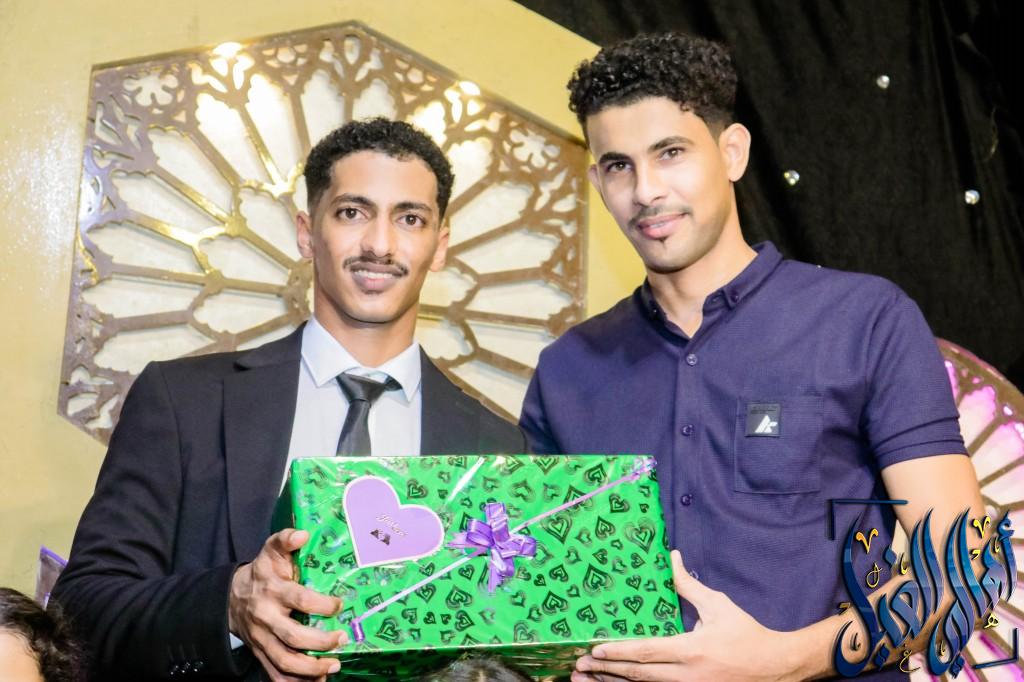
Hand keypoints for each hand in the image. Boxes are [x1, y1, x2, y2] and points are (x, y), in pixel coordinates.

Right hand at [229, 529, 346, 681]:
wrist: (232, 599)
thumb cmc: (262, 573)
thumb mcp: (271, 552)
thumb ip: (285, 540)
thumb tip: (303, 533)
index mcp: (273, 591)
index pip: (298, 599)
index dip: (320, 604)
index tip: (339, 605)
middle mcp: (267, 618)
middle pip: (292, 636)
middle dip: (318, 642)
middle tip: (341, 639)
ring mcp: (263, 640)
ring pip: (284, 661)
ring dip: (310, 669)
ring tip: (334, 666)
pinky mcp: (262, 654)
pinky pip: (276, 674)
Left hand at [572, 550, 804, 681]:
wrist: (775, 667)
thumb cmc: (746, 634)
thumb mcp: (718, 605)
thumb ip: (689, 585)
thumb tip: (671, 558)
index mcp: (692, 651)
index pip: (648, 653)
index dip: (619, 652)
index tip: (595, 650)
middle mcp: (688, 676)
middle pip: (639, 676)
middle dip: (607, 672)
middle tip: (579, 667)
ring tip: (586, 680)